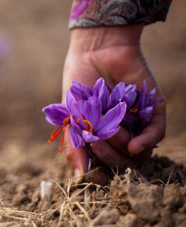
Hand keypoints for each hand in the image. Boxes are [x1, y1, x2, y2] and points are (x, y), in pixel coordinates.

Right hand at [62, 25, 166, 181]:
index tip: (95, 176)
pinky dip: (146, 142)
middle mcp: (119, 134)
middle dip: (107, 157)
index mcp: (98, 137)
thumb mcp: (70, 116)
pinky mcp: (153, 111)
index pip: (103, 167)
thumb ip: (74, 146)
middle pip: (121, 163)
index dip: (100, 175)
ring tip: (108, 128)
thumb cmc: (79, 83)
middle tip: (95, 140)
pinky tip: (135, 145)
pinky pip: (156, 134)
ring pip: (138, 154)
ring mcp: (136, 124)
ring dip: (121, 147)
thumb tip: (80, 176)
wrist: (96, 51)